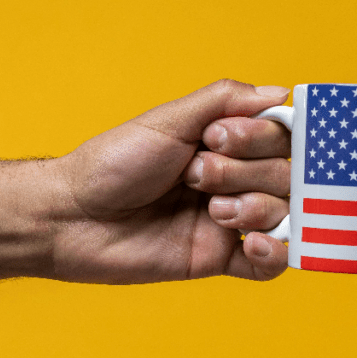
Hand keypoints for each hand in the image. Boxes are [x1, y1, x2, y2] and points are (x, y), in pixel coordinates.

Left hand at [46, 80, 292, 282]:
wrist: (72, 218)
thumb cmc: (113, 163)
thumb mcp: (168, 120)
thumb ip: (224, 100)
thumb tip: (281, 92)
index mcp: (225, 143)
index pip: (279, 136)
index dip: (262, 137)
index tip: (219, 137)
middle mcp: (233, 179)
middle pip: (285, 174)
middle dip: (246, 172)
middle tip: (196, 175)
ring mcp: (228, 220)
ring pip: (283, 214)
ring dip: (255, 208)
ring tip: (212, 211)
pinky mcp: (218, 259)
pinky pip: (270, 265)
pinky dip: (274, 254)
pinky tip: (253, 244)